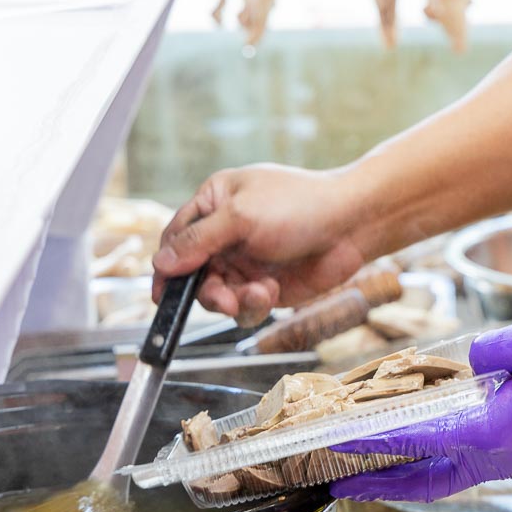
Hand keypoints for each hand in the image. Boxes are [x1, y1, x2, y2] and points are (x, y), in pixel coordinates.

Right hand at [152, 164, 369, 326]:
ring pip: (218, 295)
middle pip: (193, 274)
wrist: (351, 225)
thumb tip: (160, 263)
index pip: (176, 238)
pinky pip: (244, 307)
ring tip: (258, 293)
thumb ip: (198, 241)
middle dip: (206, 291)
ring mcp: (245, 262)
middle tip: (223, 300)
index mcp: (213, 204)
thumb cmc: (299, 206)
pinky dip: (254, 305)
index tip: (161, 293)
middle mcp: (225, 234)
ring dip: (233, 300)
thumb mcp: (241, 217)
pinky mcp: (264, 286)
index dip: (167, 267)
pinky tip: (271, 291)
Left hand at [329, 316, 511, 501]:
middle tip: (338, 486)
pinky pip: (463, 467)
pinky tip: (424, 451)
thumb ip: (485, 351)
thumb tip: (467, 364)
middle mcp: (491, 456)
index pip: (410, 439)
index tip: (333, 446)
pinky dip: (432, 466)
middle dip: (375, 487)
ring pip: (441, 478)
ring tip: (370, 476)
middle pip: (419, 482)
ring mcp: (508, 461)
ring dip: (402, 480)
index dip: (367, 441)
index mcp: (486, 432)